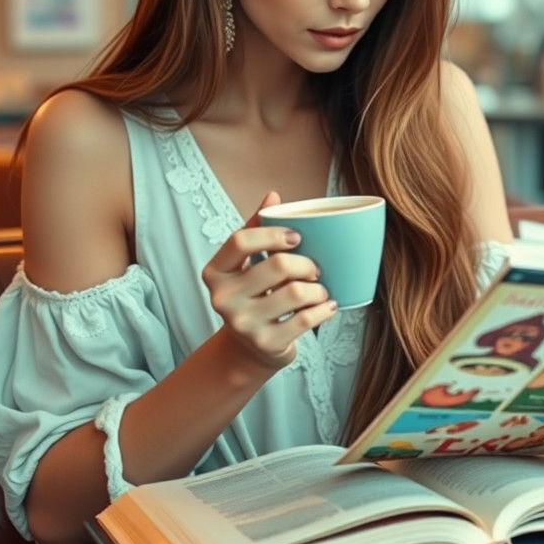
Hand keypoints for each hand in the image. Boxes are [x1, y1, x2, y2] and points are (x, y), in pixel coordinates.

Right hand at [201, 191, 336, 369]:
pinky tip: (328, 305)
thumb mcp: (247, 264)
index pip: (240, 241)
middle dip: (306, 263)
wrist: (249, 348)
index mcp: (215, 271)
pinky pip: (305, 319)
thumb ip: (257, 230)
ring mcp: (243, 324)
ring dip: (318, 288)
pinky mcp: (265, 343)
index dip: (273, 234)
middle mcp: (222, 298)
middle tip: (315, 269)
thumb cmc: (253, 295)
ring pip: (295, 292)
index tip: (297, 237)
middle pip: (277, 265)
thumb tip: (273, 195)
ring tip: (321, 289)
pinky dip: (323, 309)